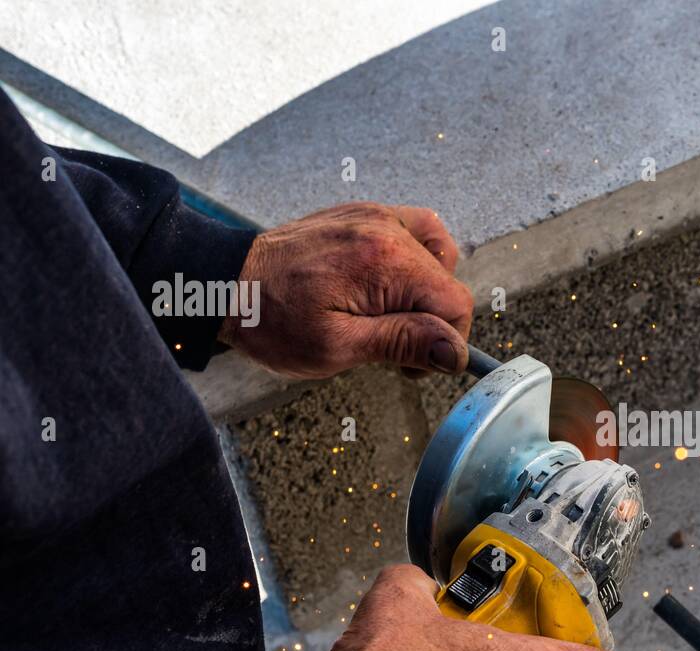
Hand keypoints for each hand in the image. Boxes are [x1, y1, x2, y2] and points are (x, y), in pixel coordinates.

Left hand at [221, 202, 473, 378]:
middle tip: (388, 345)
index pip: (454, 302)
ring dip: (426, 290)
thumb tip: (452, 351)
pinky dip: (415, 259)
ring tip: (391, 313)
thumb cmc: (271, 319)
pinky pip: (415, 231)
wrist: (224, 281)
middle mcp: (387, 229)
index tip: (412, 365)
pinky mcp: (365, 215)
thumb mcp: (337, 347)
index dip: (444, 342)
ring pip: (439, 254)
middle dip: (429, 321)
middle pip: (447, 281)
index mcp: (385, 262)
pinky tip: (390, 282)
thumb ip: (402, 343)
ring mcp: (376, 216)